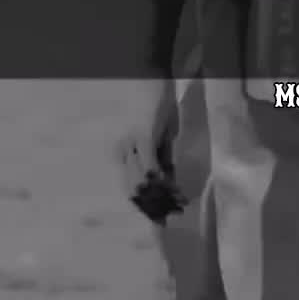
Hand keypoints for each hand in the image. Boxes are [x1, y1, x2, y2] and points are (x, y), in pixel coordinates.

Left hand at [115, 76, 184, 222]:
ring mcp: (131, 147)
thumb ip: (162, 160)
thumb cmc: (158, 109)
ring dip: (160, 197)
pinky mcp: (143, 140)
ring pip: (142, 184)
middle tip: (172, 216)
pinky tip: (174, 190)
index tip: (163, 218)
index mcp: (121, 154)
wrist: (154, 81)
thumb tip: (166, 182)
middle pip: (134, 191)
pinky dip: (163, 182)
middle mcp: (121, 153)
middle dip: (155, 206)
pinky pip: (150, 169)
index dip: (147, 205)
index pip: (131, 189)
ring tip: (177, 205)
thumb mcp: (161, 139)